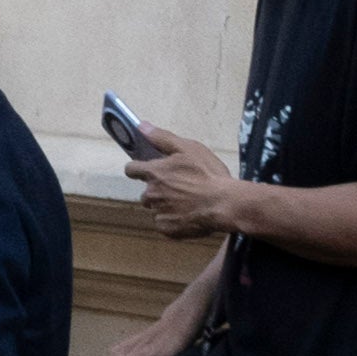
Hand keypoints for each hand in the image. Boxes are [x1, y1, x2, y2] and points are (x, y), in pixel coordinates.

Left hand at [114, 121, 235, 236]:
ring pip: (156, 208)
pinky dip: (174, 220)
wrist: (225, 203)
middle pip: (147, 191)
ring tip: (187, 202)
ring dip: (166, 205)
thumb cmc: (208, 174)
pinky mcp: (167, 229)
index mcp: (154, 172)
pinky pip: (165, 224)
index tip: (146, 170)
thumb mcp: (188, 148)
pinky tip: (189, 215)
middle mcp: (151, 193)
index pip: (131, 169)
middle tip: (180, 188)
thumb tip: (141, 126)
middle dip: (158, 190)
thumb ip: (162, 138)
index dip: (138, 169)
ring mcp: (159, 212)